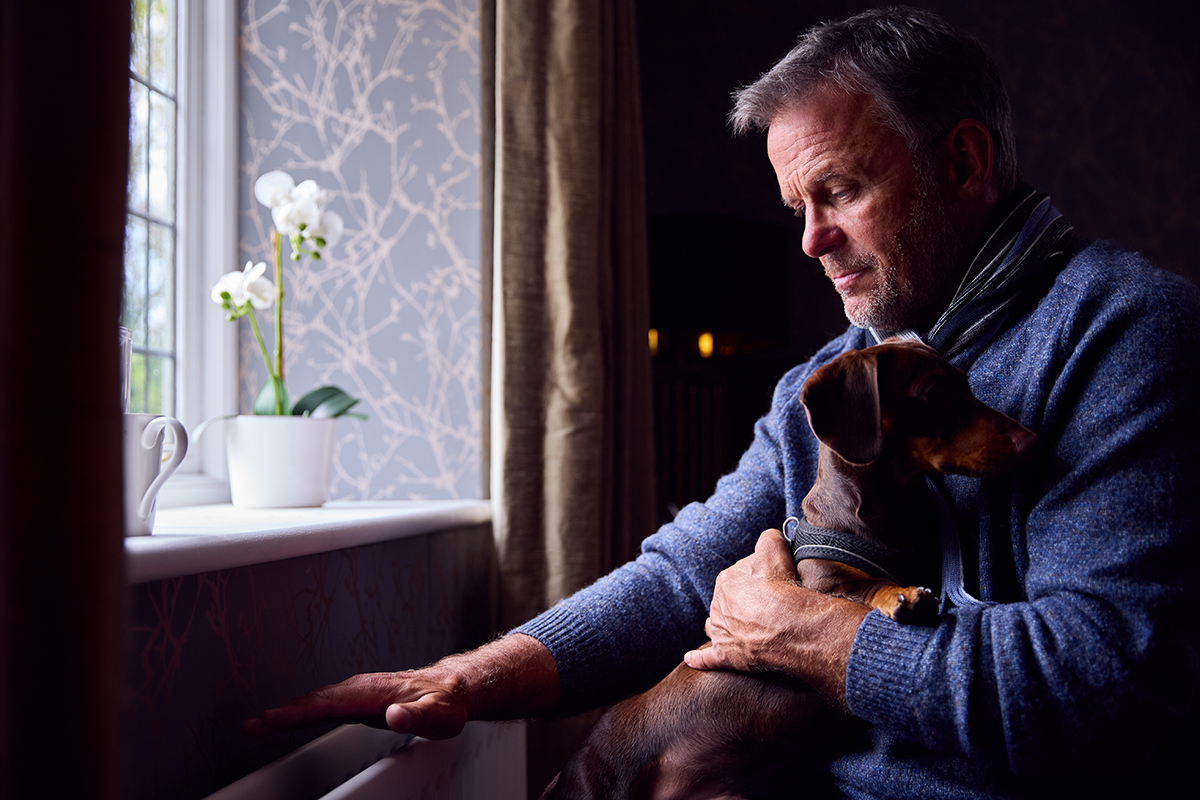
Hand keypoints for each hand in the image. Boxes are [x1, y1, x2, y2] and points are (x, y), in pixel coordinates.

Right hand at [242, 633, 559, 738]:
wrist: (457, 688)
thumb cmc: (448, 703)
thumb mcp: (439, 715)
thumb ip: (415, 716)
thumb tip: (393, 715)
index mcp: (375, 693)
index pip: (328, 704)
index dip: (297, 713)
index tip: (269, 720)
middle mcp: (363, 688)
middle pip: (315, 700)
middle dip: (282, 712)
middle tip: (251, 725)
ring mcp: (360, 692)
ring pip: (318, 700)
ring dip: (288, 711)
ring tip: (261, 723)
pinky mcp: (360, 699)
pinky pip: (325, 703)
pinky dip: (303, 710)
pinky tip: (290, 719)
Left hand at [683, 529, 868, 706]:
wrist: (785, 626)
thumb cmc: (780, 588)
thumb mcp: (774, 549)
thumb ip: (769, 539)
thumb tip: (769, 538)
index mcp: (726, 580)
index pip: (740, 576)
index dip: (758, 581)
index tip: (773, 586)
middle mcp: (718, 605)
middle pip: (729, 602)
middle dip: (743, 604)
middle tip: (766, 609)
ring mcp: (719, 631)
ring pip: (716, 625)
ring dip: (722, 626)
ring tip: (737, 629)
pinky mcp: (724, 655)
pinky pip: (706, 658)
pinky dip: (698, 658)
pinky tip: (690, 659)